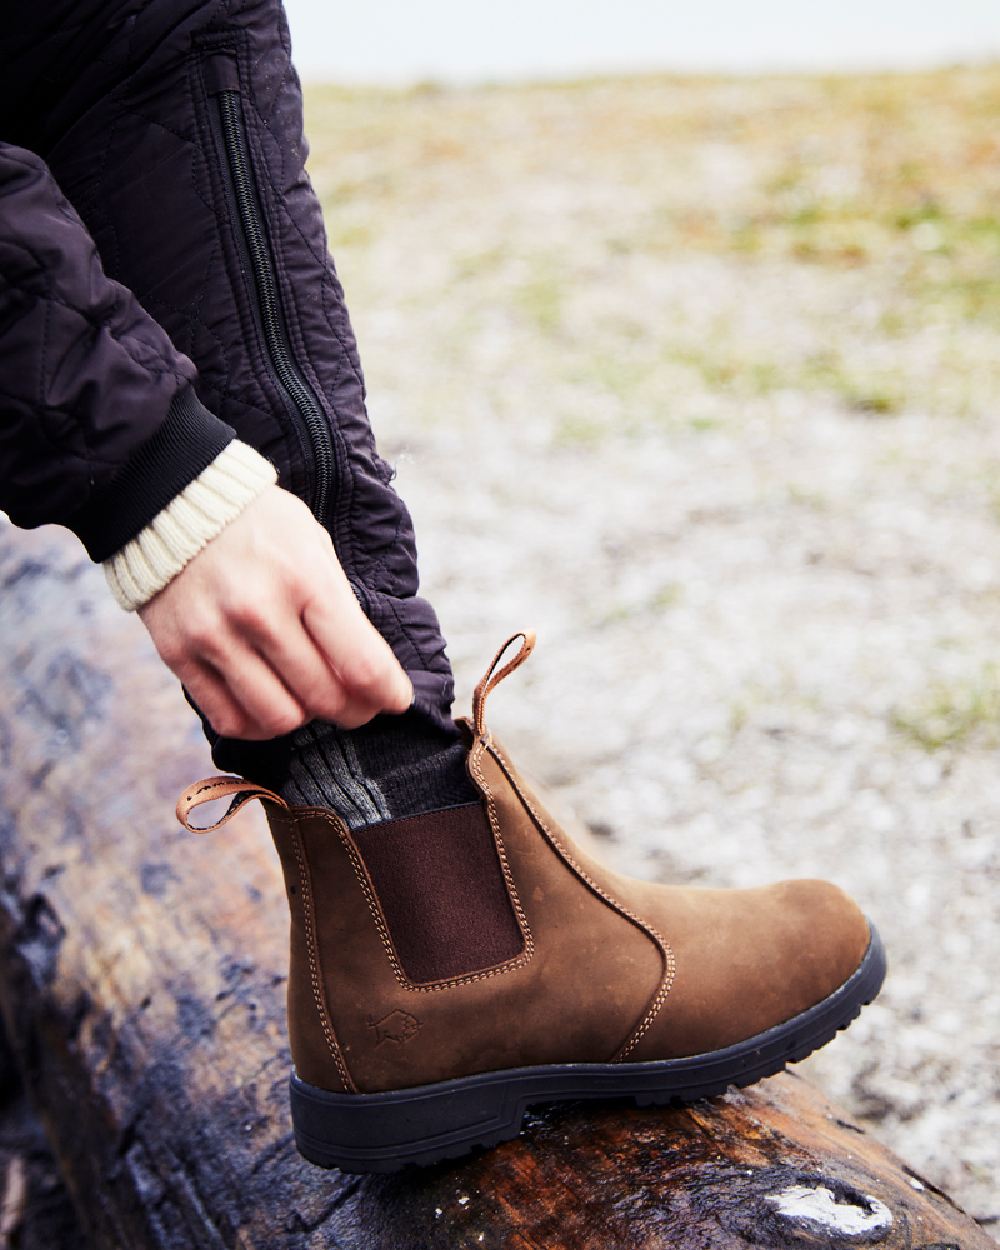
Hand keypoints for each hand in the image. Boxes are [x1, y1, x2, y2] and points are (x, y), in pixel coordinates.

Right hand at [139, 484, 412, 739]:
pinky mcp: (178, 654)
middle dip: (354, 710)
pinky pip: (229, 719)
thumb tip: (371, 674)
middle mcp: (258, 612)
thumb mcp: (314, 546)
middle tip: (359, 705)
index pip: (362, 664)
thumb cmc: (260, 525)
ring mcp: (214, 636)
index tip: (396, 700)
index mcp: (304, 578)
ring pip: (279, 718)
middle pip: (324, 698)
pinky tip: (270, 704)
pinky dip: (259, 724)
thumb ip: (340, 608)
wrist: (173, 499)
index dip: (388, 694)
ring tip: (309, 697)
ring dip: (304, 717)